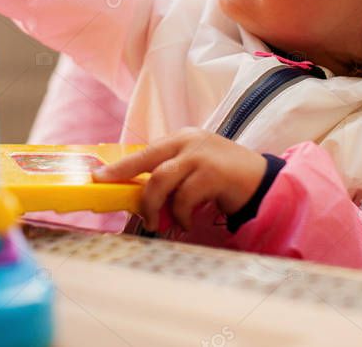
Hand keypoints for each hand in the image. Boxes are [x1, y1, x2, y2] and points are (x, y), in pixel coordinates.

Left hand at [92, 128, 266, 231]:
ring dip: (156, 206)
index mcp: (180, 138)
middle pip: (148, 163)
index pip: (143, 152)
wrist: (263, 180)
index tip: (98, 177)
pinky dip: (182, 215)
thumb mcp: (194, 168)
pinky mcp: (213, 173)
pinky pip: (184, 197)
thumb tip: (138, 197)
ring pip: (162, 181)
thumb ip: (171, 174)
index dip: (120, 166)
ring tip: (159, 223)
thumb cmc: (224, 178)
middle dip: (133, 188)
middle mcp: (188, 141)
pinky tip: (187, 222)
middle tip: (131, 211)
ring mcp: (201, 155)